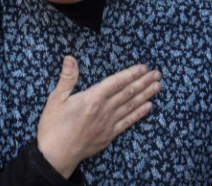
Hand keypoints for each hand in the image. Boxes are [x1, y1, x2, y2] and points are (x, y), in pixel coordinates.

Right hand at [37, 56, 160, 178]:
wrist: (57, 154)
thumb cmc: (54, 126)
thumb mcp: (56, 98)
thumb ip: (67, 78)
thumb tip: (70, 58)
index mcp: (92, 98)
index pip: (116, 82)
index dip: (131, 73)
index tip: (143, 67)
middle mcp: (104, 109)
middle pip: (128, 93)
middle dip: (143, 82)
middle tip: (157, 74)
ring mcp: (109, 123)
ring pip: (131, 106)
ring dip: (146, 95)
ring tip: (157, 86)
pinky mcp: (109, 135)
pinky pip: (128, 122)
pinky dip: (139, 113)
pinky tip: (148, 107)